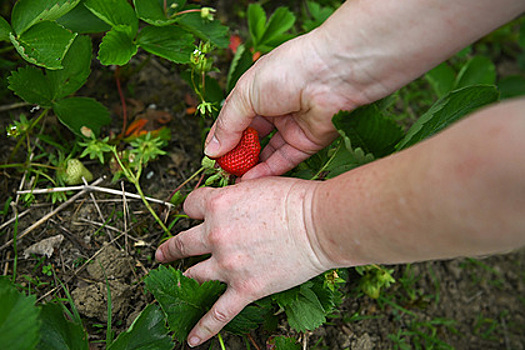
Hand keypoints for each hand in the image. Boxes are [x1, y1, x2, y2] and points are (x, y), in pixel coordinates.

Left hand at [155, 177, 332, 346]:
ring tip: (176, 282)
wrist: (319, 224)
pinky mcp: (245, 289)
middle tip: (163, 252)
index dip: (190, 209)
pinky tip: (192, 338)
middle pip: (181, 242)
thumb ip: (237, 192)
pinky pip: (218, 314)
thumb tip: (232, 194)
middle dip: (171, 248)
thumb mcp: (259, 184)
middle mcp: (216, 235)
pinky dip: (204, 327)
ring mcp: (227, 265)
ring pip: (193, 275)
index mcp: (217, 205)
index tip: (191, 213)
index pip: (188, 206)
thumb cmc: (296, 200)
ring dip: (183, 278)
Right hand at [204, 30, 367, 179]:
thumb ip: (228, 124)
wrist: (333, 73)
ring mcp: (292, 126)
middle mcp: (275, 108)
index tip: (211, 156)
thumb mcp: (246, 94)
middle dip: (236, 154)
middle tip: (222, 171)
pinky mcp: (309, 141)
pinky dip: (269, 171)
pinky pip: (286, 160)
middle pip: (251, 137)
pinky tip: (251, 180)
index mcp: (258, 91)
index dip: (222, 137)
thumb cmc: (288, 71)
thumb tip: (211, 148)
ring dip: (251, 166)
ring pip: (268, 151)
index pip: (235, 118)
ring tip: (233, 180)